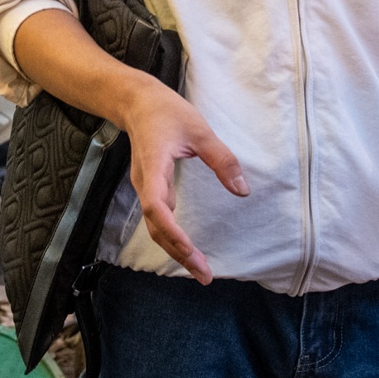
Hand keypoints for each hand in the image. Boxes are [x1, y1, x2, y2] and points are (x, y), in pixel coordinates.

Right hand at [119, 78, 248, 283]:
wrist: (135, 102)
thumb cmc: (166, 112)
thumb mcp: (199, 130)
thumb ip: (222, 160)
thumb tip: (243, 192)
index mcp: (154, 168)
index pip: (156, 207)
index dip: (171, 231)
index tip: (190, 250)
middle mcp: (145, 183)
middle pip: (156, 226)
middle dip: (178, 252)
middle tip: (205, 275)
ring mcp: (146, 187)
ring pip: (156, 226)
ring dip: (175, 249)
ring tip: (200, 270)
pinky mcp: (151, 187)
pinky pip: (159, 218)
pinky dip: (172, 236)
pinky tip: (187, 248)